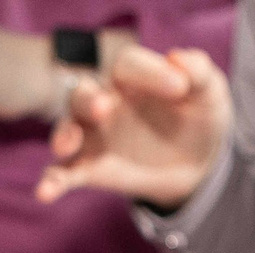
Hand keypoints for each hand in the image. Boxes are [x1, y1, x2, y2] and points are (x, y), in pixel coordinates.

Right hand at [36, 43, 229, 206]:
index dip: (149, 71)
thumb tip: (176, 57)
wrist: (194, 164)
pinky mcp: (91, 167)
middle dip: (89, 100)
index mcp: (133, 78)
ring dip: (64, 134)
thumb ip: (200, 72)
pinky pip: (64, 173)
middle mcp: (106, 102)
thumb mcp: (210, 94)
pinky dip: (52, 181)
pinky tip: (44, 193)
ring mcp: (95, 136)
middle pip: (84, 93)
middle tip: (104, 108)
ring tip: (65, 147)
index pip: (128, 64)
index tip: (179, 89)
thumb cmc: (198, 118)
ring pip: (68, 127)